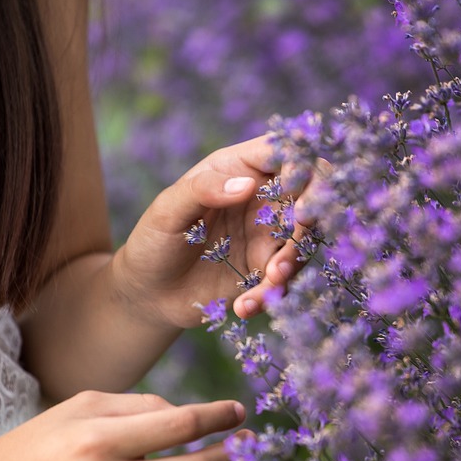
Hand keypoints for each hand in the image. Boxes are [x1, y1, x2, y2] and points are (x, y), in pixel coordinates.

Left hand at [113, 134, 323, 327]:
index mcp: (239, 168)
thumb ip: (203, 190)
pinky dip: (271, 294)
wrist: (148, 293)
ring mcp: (267, 235)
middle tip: (299, 234)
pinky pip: (285, 279)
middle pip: (309, 194)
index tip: (297, 193)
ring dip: (293, 261)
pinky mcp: (267, 269)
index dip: (303, 167)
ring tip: (269, 281)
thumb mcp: (167, 210)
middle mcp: (261, 198)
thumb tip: (248, 184)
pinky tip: (244, 307)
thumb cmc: (152, 241)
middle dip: (313, 214)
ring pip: (303, 240)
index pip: (285, 153)